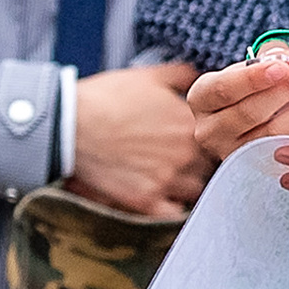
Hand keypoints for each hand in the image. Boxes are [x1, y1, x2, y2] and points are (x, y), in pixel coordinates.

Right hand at [68, 63, 211, 219]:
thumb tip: (200, 75)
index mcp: (189, 122)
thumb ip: (181, 75)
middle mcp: (185, 152)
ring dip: (188, 185)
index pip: (218, 137)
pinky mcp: (146, 200)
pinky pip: (174, 213)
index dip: (209, 139)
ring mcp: (167, 178)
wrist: (70, 125)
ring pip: (196, 190)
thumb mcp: (147, 75)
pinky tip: (162, 198)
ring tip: (172, 178)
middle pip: (209, 165)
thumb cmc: (106, 98)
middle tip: (182, 159)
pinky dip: (172, 208)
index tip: (197, 140)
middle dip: (200, 163)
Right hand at [187, 55, 288, 164]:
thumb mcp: (251, 66)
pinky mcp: (260, 165)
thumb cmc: (250, 86)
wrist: (252, 119)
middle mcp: (210, 130)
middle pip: (251, 112)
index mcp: (202, 98)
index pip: (223, 89)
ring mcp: (234, 153)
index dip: (253, 79)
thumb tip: (285, 57)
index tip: (283, 66)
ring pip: (274, 132)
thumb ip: (269, 55)